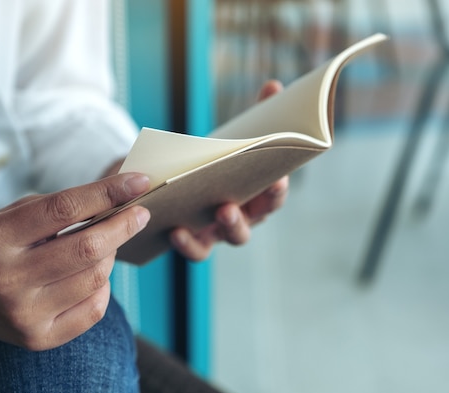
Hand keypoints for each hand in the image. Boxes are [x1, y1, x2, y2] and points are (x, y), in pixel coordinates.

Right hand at [0, 173, 149, 350]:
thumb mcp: (13, 215)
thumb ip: (61, 207)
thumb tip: (121, 200)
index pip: (65, 209)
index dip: (108, 192)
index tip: (140, 181)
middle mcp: (7, 279)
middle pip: (88, 248)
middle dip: (123, 226)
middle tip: (140, 213)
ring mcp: (23, 314)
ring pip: (96, 277)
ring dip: (111, 255)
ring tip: (107, 244)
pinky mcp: (39, 339)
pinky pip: (94, 309)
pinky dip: (103, 286)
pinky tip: (95, 274)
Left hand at [170, 80, 289, 260]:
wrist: (171, 183)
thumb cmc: (210, 161)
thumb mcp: (229, 138)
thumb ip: (254, 116)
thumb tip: (273, 86)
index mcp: (256, 191)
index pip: (274, 194)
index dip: (278, 189)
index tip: (277, 177)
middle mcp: (245, 214)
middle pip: (257, 218)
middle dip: (257, 207)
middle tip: (242, 197)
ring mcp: (221, 231)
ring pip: (234, 237)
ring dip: (232, 226)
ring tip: (222, 210)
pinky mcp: (197, 241)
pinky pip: (198, 250)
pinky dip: (189, 244)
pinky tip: (176, 230)